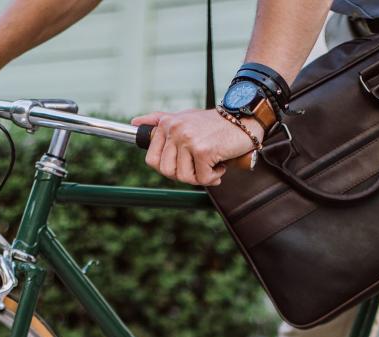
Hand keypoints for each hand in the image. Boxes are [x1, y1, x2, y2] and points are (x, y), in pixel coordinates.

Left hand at [130, 109, 258, 185]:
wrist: (244, 118)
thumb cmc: (215, 123)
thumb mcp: (184, 117)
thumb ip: (159, 120)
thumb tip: (134, 122)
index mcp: (167, 125)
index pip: (152, 160)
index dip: (169, 168)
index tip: (184, 162)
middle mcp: (175, 130)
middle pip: (167, 171)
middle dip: (185, 174)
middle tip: (199, 166)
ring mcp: (188, 139)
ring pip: (184, 177)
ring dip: (200, 177)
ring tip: (211, 164)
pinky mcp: (203, 150)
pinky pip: (202, 178)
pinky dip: (213, 176)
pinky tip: (220, 164)